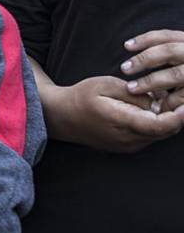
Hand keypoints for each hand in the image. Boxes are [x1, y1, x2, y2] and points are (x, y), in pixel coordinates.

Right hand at [45, 74, 183, 152]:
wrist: (61, 117)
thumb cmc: (81, 97)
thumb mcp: (104, 85)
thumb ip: (134, 92)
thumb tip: (158, 100)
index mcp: (121, 122)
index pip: (161, 125)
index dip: (180, 116)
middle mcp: (128, 139)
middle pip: (166, 131)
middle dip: (178, 115)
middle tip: (180, 97)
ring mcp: (128, 146)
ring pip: (160, 134)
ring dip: (168, 119)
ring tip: (167, 99)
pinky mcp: (127, 147)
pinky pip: (150, 136)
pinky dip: (157, 124)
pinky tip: (153, 108)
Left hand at [122, 31, 183, 110]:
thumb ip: (174, 52)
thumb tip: (134, 48)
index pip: (168, 36)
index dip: (146, 39)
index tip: (125, 45)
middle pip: (169, 51)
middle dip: (145, 59)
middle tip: (124, 68)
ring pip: (177, 75)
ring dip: (153, 82)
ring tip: (133, 89)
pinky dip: (171, 101)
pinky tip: (159, 105)